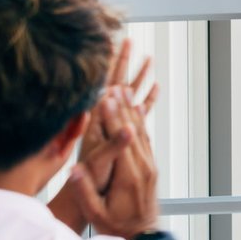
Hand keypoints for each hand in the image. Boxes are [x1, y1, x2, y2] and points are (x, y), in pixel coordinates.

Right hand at [62, 73, 160, 238]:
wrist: (143, 235)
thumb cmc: (115, 226)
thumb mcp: (96, 214)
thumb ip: (85, 192)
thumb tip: (73, 171)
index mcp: (128, 177)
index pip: (120, 141)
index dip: (113, 119)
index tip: (105, 100)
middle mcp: (143, 167)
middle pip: (133, 131)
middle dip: (123, 108)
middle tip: (116, 86)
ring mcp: (150, 166)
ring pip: (142, 132)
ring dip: (133, 110)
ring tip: (125, 90)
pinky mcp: (151, 167)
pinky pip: (146, 140)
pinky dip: (141, 122)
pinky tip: (136, 110)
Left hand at [84, 41, 158, 189]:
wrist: (87, 200)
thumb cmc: (90, 184)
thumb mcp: (100, 164)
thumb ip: (114, 145)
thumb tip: (129, 126)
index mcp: (95, 123)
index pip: (102, 87)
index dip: (108, 66)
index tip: (115, 44)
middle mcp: (103, 121)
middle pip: (113, 83)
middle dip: (121, 61)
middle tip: (128, 39)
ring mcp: (113, 126)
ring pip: (126, 94)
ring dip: (136, 75)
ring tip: (147, 56)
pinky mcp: (122, 134)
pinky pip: (137, 109)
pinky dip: (146, 96)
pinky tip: (153, 87)